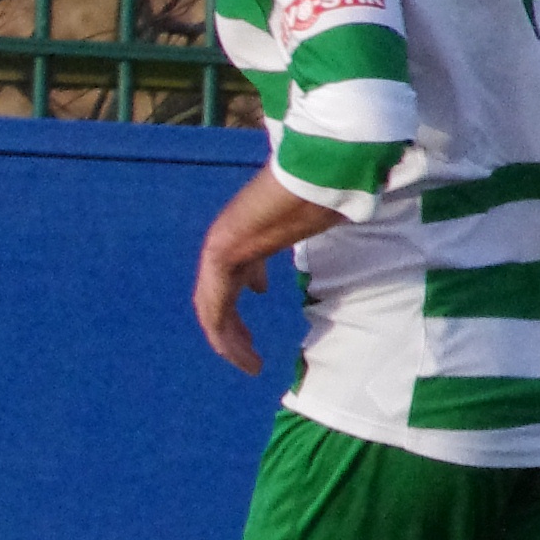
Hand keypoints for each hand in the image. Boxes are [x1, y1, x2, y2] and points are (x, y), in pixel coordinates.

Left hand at [191, 163, 345, 374]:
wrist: (312, 174)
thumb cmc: (321, 192)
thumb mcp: (313, 219)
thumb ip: (308, 227)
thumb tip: (328, 234)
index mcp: (246, 232)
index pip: (233, 268)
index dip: (241, 289)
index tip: (259, 294)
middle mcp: (227, 241)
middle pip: (217, 295)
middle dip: (231, 329)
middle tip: (250, 356)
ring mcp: (220, 247)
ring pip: (211, 308)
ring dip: (227, 341)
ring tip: (250, 365)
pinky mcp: (220, 254)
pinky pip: (214, 306)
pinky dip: (223, 334)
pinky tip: (240, 354)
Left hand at [193, 245, 271, 375]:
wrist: (240, 235)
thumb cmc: (252, 236)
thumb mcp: (254, 259)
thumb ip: (255, 274)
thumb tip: (259, 290)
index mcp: (221, 276)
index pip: (223, 305)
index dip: (235, 322)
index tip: (248, 336)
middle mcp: (211, 288)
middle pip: (219, 320)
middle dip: (233, 337)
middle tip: (247, 354)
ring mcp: (209, 297)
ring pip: (219, 332)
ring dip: (235, 350)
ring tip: (253, 366)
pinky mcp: (212, 308)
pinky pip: (220, 336)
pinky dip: (233, 350)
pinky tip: (247, 361)